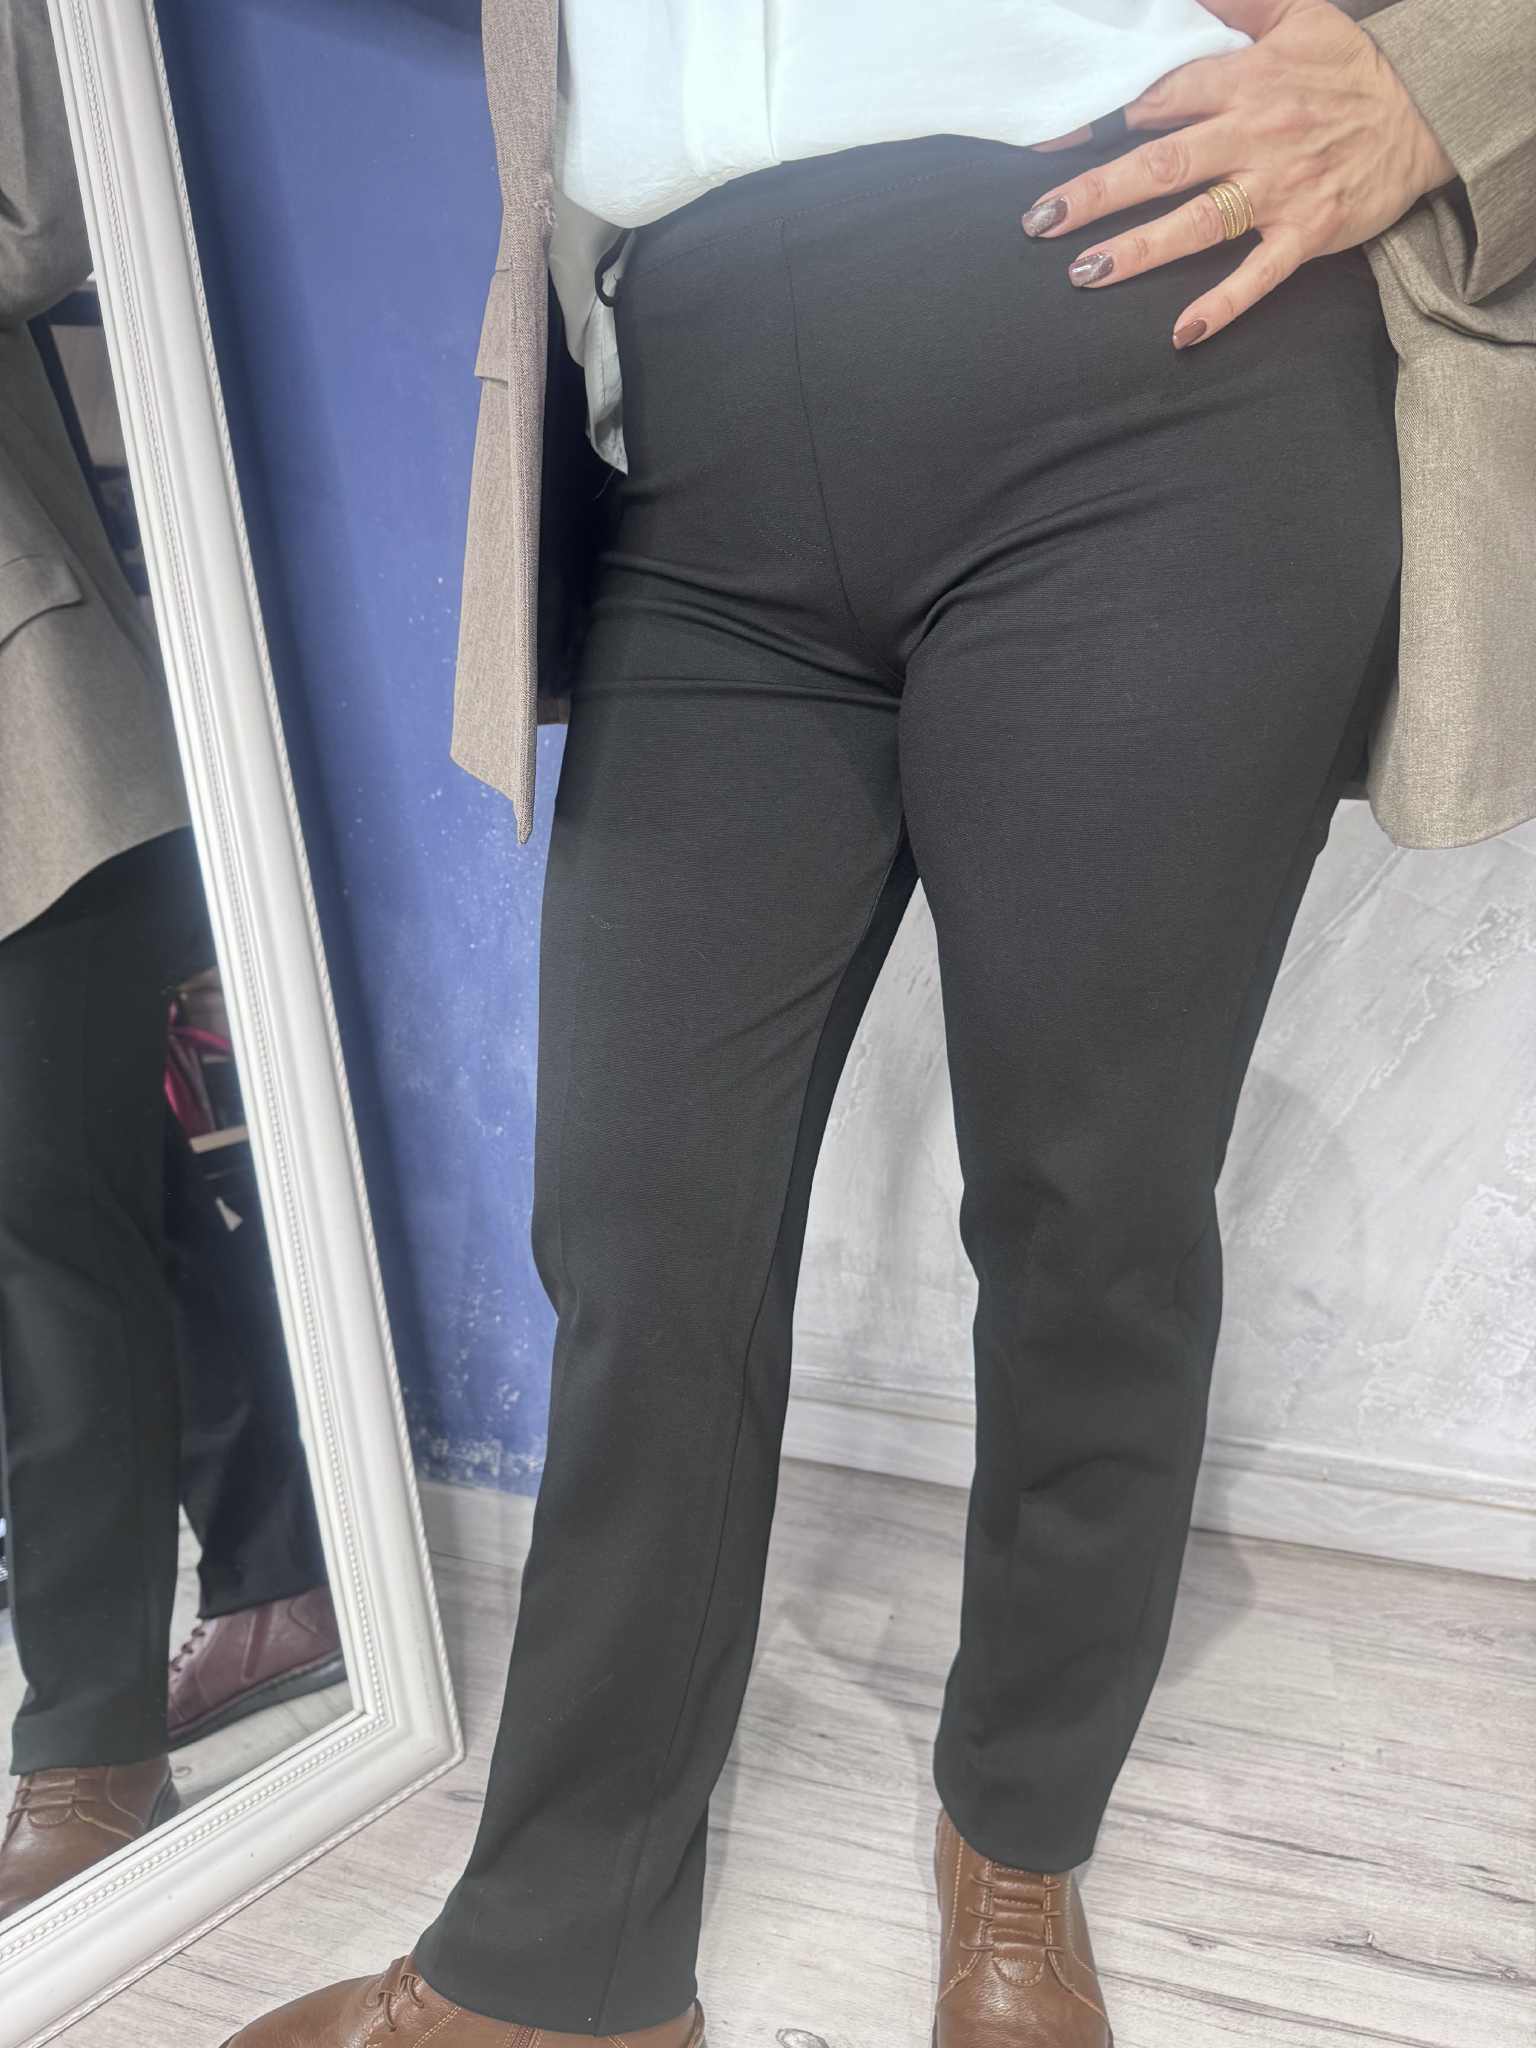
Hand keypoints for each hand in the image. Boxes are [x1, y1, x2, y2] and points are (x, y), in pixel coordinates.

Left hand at [1017, 0, 1456, 347]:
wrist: (1425, 111)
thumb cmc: (1349, 66)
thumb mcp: (1295, 12)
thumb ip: (1234, 1)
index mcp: (1244, 81)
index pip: (1158, 97)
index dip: (1099, 119)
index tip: (1047, 144)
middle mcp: (1254, 136)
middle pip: (1163, 164)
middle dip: (1098, 193)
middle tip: (1040, 222)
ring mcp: (1280, 189)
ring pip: (1199, 221)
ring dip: (1140, 250)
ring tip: (1085, 273)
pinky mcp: (1309, 232)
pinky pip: (1260, 274)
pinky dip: (1224, 305)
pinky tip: (1183, 332)